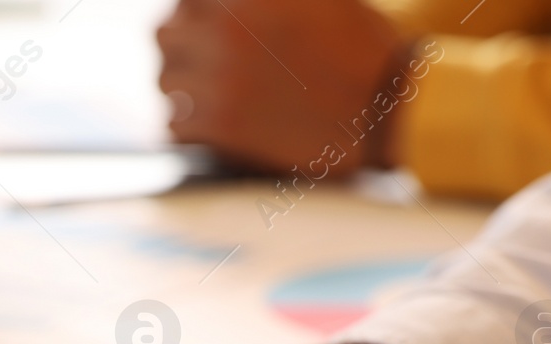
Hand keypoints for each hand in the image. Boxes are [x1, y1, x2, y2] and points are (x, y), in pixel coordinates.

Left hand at [157, 0, 407, 172]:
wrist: (386, 107)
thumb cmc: (361, 45)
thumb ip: (267, 0)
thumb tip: (232, 7)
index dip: (193, 12)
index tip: (200, 24)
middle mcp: (226, 29)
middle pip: (164, 34)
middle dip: (178, 45)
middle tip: (193, 58)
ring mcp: (219, 78)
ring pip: (166, 80)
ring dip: (181, 86)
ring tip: (200, 92)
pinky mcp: (222, 124)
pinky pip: (176, 123)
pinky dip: (187, 125)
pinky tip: (205, 124)